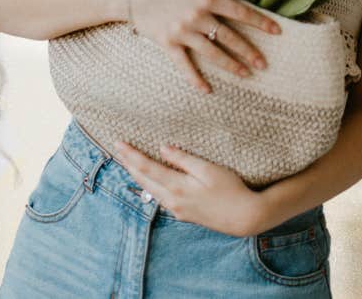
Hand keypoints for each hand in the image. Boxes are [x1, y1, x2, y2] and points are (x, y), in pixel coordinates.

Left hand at [112, 141, 272, 236]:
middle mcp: (172, 200)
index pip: (146, 167)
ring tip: (128, 162)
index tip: (118, 142)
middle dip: (128, 163)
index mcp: (177, 187)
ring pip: (148, 190)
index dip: (131, 154)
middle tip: (117, 148)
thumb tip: (163, 148)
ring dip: (136, 175)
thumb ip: (184, 159)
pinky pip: (159, 197)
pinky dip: (149, 185)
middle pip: (142, 180)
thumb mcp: (209, 169)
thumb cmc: (231, 190)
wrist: (244, 218)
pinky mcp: (182, 214)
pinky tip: (148, 180)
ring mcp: (176, 209)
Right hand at [130, 0, 279, 92]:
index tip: (277, 31)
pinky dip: (195, 79)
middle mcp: (197, 16)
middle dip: (250, 52)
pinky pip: (184, 65)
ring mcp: (182, 32)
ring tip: (246, 74)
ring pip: (213, 53)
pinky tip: (207, 90)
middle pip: (230, 37)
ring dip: (231, 65)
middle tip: (264, 64)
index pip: (241, 12)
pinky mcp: (168, 44)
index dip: (261, 22)